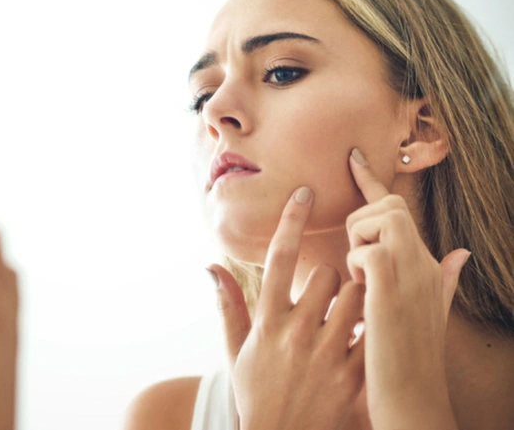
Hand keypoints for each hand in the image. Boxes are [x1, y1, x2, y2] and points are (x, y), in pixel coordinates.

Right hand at [209, 187, 364, 429]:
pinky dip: (372, 326)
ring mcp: (326, 353)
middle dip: (332, 276)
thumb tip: (211, 266)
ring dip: (356, 297)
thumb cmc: (256, 392)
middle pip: (325, 274)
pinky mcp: (352, 374)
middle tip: (331, 293)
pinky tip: (368, 334)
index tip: (304, 191)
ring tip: (350, 313)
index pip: (278, 258)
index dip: (291, 219)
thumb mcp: (236, 350)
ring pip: (355, 296)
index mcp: (266, 321)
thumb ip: (227, 305)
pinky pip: (371, 331)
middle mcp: (295, 331)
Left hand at [346, 148, 467, 428]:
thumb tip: (462, 253)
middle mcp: (422, 260)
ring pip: (377, 219)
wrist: (411, 397)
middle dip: (364, 222)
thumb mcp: (428, 314)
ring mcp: (410, 270)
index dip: (372, 181)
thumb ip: (444, 280)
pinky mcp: (390, 284)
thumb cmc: (408, 357)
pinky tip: (364, 298)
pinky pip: (364, 251)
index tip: (352, 157)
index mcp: (424, 263)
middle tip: (360, 264)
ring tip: (363, 285)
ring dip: (358, 247)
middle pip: (389, 205)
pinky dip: (355, 269)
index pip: (397, 211)